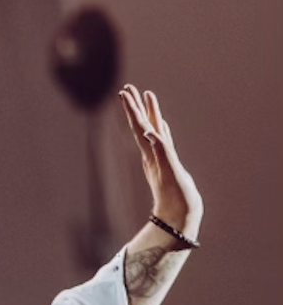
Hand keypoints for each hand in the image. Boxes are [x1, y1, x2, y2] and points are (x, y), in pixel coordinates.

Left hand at [119, 85, 201, 237]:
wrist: (178, 217)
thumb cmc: (177, 197)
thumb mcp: (170, 173)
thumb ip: (162, 152)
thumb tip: (150, 133)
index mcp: (151, 154)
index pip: (139, 126)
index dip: (133, 109)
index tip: (125, 92)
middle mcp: (152, 154)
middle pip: (141, 125)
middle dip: (135, 105)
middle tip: (128, 87)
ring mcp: (159, 158)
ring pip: (152, 130)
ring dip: (148, 113)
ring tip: (147, 95)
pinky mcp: (168, 164)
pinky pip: (162, 141)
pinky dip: (160, 129)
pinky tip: (159, 124)